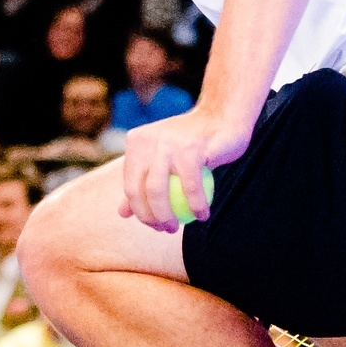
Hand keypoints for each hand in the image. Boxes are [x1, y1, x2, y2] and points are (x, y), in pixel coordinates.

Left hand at [118, 106, 249, 230]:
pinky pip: (191, 188)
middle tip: (167, 229)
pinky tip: (203, 216)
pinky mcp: (190, 149)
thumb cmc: (194, 143)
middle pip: (139, 191)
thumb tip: (122, 214)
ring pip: (158, 192)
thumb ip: (142, 184)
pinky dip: (197, 206)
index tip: (155, 225)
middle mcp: (147, 141)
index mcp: (136, 142)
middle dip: (150, 218)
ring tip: (180, 227)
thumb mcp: (162, 161)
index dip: (139, 211)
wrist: (224, 117)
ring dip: (167, 218)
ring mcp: (167, 144)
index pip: (130, 185)